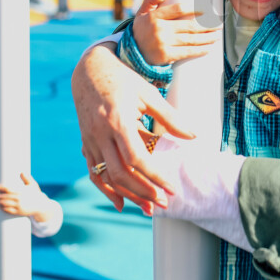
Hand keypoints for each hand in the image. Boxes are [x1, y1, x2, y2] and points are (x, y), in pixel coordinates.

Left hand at [0, 173, 52, 219]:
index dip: (0, 188)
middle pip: (4, 197)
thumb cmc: (36, 194)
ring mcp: (18, 206)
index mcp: (21, 191)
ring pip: (4, 204)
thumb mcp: (33, 185)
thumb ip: (27, 178)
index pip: (8, 189)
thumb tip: (21, 172)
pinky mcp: (18, 212)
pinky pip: (7, 210)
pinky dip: (2, 208)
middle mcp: (19, 198)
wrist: (41, 205)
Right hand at [72, 43, 197, 212]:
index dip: (154, 176)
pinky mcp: (86, 144)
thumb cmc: (124, 81)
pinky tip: (121, 204)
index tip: (171, 188)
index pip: (137, 158)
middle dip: (143, 191)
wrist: (89, 71)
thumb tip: (194, 136)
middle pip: (121, 173)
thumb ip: (170, 117)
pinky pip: (94, 172)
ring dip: (127, 195)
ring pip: (107, 177)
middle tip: (163, 203)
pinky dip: (106, 190)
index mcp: (118, 121)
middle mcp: (101, 134)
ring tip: (148, 208)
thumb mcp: (149, 94)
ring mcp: (90, 141)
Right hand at [132, 0, 220, 64]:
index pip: (178, 9)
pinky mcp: (166, 56)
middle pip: (189, 26)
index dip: (195, 9)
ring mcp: (163, 43)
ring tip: (217, 34)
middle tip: (219, 24)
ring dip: (207, 37)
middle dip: (207, 25)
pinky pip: (187, 52)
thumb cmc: (140, 31)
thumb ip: (151, 0)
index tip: (206, 10)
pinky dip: (200, 50)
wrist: (130, 53)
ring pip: (191, 39)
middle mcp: (159, 29)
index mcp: (154, 16)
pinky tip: (209, 47)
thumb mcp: (141, 14)